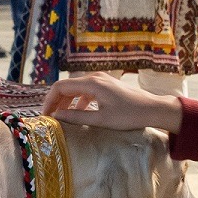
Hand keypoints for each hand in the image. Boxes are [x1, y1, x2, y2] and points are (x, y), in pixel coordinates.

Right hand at [41, 72, 181, 132]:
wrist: (153, 109)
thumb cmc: (129, 115)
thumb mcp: (101, 120)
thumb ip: (77, 117)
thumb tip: (56, 117)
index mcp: (91, 83)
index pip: (60, 87)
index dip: (49, 100)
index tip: (45, 115)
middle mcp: (94, 78)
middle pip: (67, 87)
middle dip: (56, 102)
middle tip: (49, 118)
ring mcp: (101, 81)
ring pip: (76, 89)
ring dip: (66, 102)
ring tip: (61, 117)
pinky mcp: (107, 86)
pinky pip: (86, 91)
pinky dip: (78, 101)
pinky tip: (78, 113)